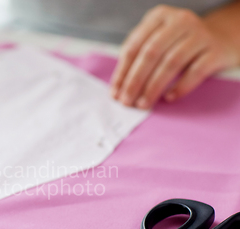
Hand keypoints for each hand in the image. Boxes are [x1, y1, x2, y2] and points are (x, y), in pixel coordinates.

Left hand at [111, 5, 239, 108]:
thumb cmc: (178, 43)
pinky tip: (168, 97)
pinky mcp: (215, 50)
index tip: (115, 93)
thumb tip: (118, 88)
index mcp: (158, 17)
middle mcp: (180, 21)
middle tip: (126, 101)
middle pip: (151, 54)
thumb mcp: (156, 40)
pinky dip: (180, 86)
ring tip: (143, 104)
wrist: (220, 38)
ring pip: (171, 63)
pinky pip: (195, 71)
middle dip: (135, 81)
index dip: (122, 72)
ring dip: (153, 87)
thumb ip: (136, 58)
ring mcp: (199, 34)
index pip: (134, 47)